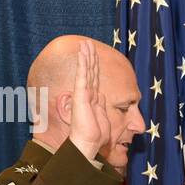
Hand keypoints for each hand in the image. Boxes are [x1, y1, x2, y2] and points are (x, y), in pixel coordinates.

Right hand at [70, 40, 111, 160]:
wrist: (89, 142)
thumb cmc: (96, 134)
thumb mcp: (103, 116)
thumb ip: (102, 104)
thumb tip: (103, 95)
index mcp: (93, 98)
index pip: (94, 78)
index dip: (94, 65)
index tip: (94, 54)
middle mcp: (87, 93)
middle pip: (89, 71)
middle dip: (89, 56)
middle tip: (87, 42)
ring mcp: (82, 93)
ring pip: (85, 70)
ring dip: (85, 56)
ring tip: (85, 43)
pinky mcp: (80, 95)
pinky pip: (82, 76)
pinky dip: (82, 64)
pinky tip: (82, 54)